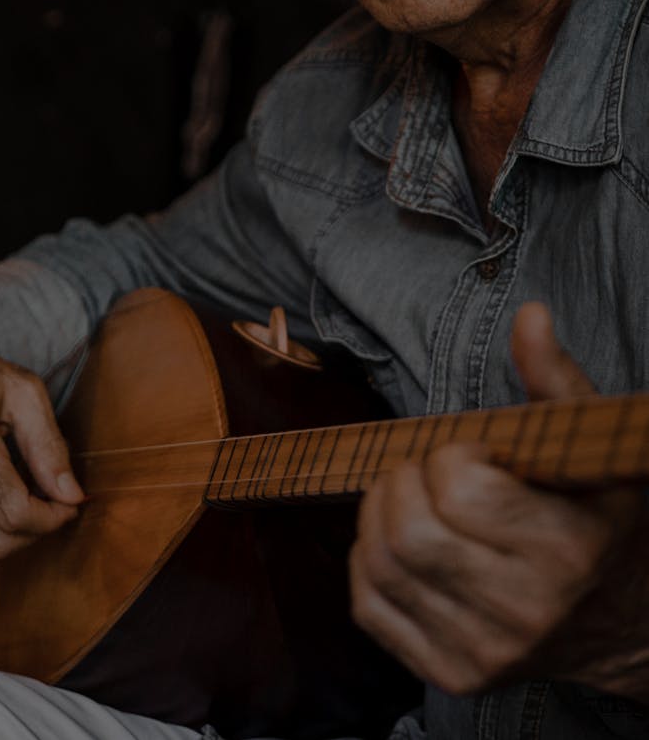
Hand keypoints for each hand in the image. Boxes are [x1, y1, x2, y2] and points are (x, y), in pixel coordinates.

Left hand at [349, 302, 648, 698]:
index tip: (472, 453)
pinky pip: (369, 607)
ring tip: (414, 497)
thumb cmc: (598, 519)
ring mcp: (484, 651)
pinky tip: (402, 540)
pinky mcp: (452, 674)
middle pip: (409, 533)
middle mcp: (524, 611)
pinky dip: (367, 560)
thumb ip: (555, 379)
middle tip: (430, 470)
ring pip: (380, 565)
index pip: (459, 489)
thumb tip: (530, 317)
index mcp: (564, 551)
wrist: (622, 620)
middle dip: (404, 480)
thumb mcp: (590, 447)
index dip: (451, 454)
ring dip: (379, 512)